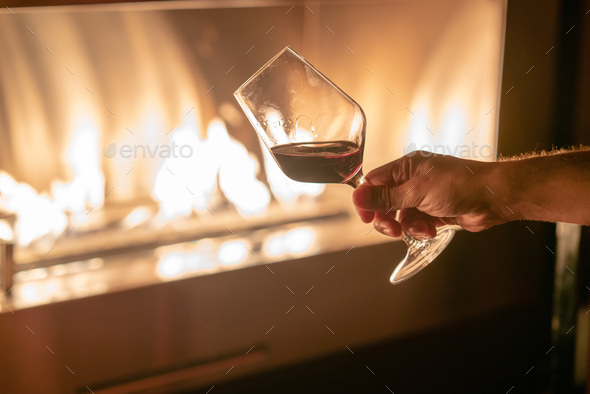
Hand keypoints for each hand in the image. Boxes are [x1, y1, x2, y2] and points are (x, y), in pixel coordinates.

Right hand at [352, 151, 509, 238]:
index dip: (367, 201)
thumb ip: (386, 197)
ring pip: (400, 216)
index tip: (366, 217)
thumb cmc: (459, 185)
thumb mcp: (417, 191)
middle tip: (392, 231)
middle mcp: (412, 180)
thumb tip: (358, 197)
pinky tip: (432, 229)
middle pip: (385, 202)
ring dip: (408, 226)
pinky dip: (421, 229)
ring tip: (423, 228)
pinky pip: (416, 223)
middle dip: (387, 219)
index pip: (374, 182)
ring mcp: (423, 196)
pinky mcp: (433, 211)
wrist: (492, 198)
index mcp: (406, 167)